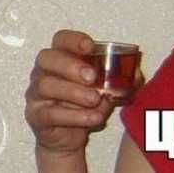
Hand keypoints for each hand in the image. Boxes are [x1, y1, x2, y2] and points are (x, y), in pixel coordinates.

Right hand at [25, 30, 113, 156]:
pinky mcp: (36, 115)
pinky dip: (74, 116)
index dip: (74, 40)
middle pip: (47, 58)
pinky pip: (50, 113)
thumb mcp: (108, 86)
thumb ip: (122, 78)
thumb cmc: (88, 101)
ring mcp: (36, 93)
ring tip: (95, 99)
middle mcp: (44, 71)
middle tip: (92, 77)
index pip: (61, 39)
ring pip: (46, 85)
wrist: (72, 135)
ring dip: (74, 92)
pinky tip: (92, 117)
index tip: (91, 46)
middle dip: (71, 65)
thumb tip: (137, 74)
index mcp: (62, 56)